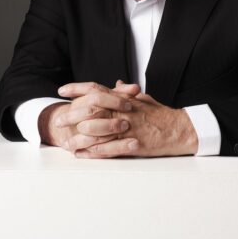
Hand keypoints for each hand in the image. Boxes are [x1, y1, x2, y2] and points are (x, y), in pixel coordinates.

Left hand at [57, 81, 198, 158]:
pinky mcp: (131, 144)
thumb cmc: (161, 114)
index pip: (96, 89)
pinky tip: (82, 154)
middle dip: (72, 115)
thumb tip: (116, 84)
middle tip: (58, 120)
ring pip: (97, 130)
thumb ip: (126, 92)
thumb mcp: (143, 99)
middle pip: (91, 110)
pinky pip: (108, 149)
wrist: (179, 128)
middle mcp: (123, 111)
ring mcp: (127, 128)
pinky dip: (93, 152)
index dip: (77, 88)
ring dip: (79, 136)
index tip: (62, 91)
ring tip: (66, 141)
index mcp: (124, 99)